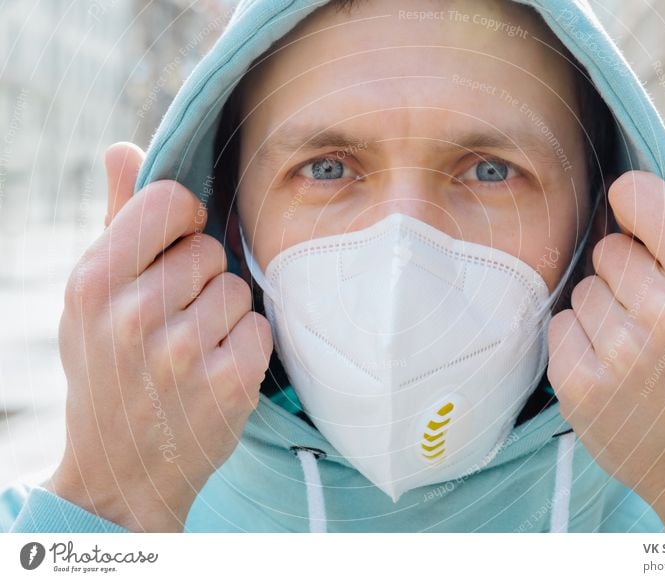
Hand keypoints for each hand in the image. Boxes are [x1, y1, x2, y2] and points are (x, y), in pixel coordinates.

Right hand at [46, 142, 272, 530]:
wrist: (121, 470)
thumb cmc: (107, 371)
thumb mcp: (91, 299)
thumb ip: (115, 220)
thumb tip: (123, 147)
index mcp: (93, 281)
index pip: (170, 200)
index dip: (184, 219)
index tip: (176, 245)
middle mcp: (133, 314)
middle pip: (209, 249)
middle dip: (200, 279)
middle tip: (173, 320)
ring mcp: (181, 353)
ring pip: (238, 289)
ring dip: (223, 316)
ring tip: (189, 350)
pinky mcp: (226, 383)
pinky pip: (259, 328)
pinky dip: (245, 347)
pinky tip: (214, 371)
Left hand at [547, 127, 664, 531]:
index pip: (633, 195)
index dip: (632, 211)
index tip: (642, 233)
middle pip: (603, 248)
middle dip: (622, 276)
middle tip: (652, 316)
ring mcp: (621, 353)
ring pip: (578, 290)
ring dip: (599, 313)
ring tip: (635, 347)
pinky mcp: (581, 386)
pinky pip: (557, 328)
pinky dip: (577, 345)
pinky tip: (610, 369)